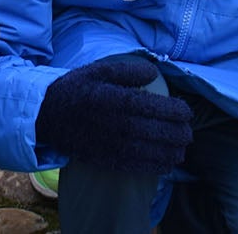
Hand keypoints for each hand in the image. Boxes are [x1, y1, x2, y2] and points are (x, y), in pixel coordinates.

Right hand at [35, 55, 191, 176]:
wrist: (47, 115)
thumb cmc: (78, 89)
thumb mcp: (99, 70)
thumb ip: (127, 70)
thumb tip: (153, 73)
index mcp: (112, 99)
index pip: (150, 106)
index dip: (172, 110)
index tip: (187, 112)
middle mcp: (113, 124)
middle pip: (152, 131)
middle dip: (176, 133)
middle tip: (190, 132)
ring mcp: (108, 144)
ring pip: (146, 151)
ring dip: (169, 152)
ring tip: (182, 149)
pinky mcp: (104, 159)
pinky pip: (134, 166)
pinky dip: (153, 167)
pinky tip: (167, 164)